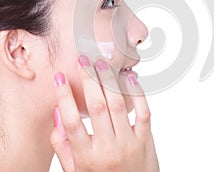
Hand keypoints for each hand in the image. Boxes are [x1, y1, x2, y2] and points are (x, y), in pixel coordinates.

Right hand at [50, 55, 158, 171]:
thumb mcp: (76, 171)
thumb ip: (64, 147)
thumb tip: (58, 114)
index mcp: (86, 158)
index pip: (71, 122)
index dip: (64, 97)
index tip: (60, 77)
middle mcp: (107, 149)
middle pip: (96, 107)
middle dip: (88, 80)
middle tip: (84, 61)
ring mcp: (129, 144)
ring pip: (118, 105)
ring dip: (109, 81)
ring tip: (102, 64)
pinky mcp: (145, 140)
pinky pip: (143, 112)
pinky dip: (137, 93)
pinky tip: (129, 78)